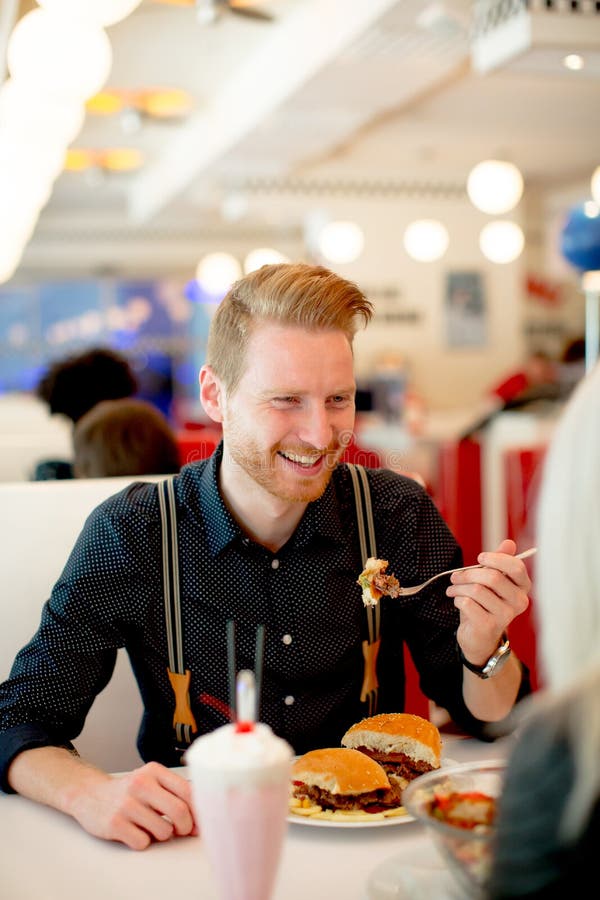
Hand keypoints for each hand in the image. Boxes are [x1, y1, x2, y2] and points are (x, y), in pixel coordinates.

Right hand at [69, 761, 196, 849]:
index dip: (198, 811)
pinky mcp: (114, 824)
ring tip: (151, 827)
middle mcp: (140, 784)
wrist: (91, 795)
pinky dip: (143, 841)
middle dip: (185, 827)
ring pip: (163, 831)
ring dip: (162, 835)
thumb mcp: (152, 781)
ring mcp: (126, 804)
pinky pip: (143, 842)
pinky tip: (135, 831)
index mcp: (154, 771)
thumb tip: (201, 815)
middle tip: (180, 831)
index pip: (188, 791)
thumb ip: (175, 792)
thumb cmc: (129, 791)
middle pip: (179, 812)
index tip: (198, 822)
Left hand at [446, 539, 530, 665]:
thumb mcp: (492, 581)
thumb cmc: (485, 604)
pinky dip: (458, 600)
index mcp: (522, 587)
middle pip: (492, 577)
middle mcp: (519, 602)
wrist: (479, 637)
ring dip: (459, 587)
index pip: (516, 567)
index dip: (496, 559)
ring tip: (452, 590)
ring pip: (477, 590)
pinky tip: (458, 602)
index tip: (479, 558)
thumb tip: (509, 543)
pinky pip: (468, 603)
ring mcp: (506, 615)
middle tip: (455, 577)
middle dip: (468, 574)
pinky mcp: (489, 626)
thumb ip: (500, 562)